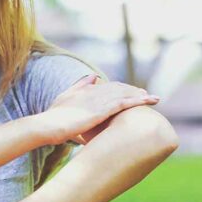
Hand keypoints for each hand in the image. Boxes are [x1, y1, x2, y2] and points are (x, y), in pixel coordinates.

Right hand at [37, 75, 159, 144]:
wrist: (48, 125)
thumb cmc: (53, 117)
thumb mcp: (66, 97)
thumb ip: (80, 86)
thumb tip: (93, 76)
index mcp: (87, 90)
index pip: (108, 86)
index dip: (121, 88)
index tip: (132, 91)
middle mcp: (95, 92)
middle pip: (120, 88)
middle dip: (134, 91)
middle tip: (147, 95)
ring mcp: (99, 100)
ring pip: (125, 94)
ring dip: (140, 95)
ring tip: (154, 98)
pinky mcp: (102, 110)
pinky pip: (125, 103)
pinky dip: (138, 101)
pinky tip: (148, 102)